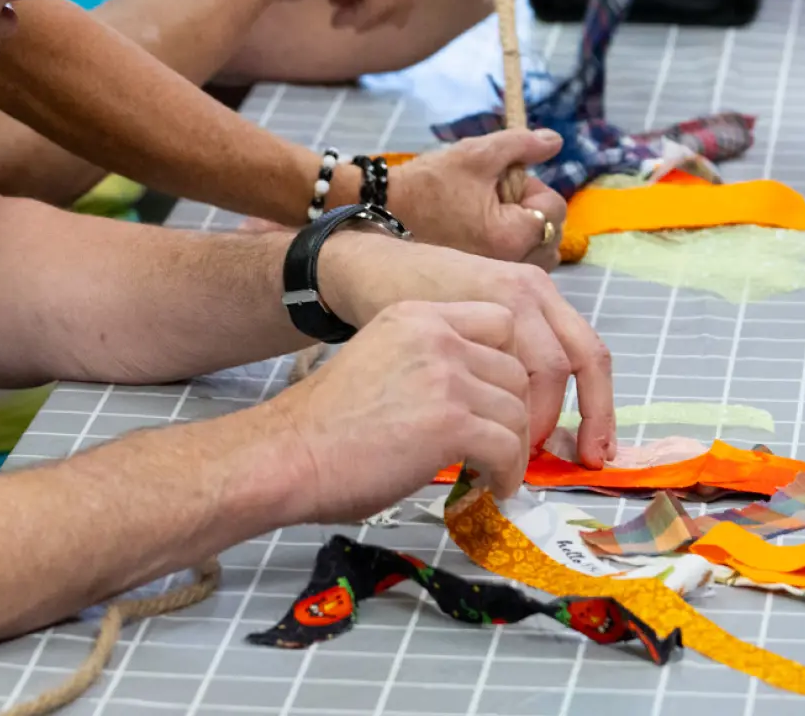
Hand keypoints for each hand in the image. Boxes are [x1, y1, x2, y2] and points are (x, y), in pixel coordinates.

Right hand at [272, 299, 536, 511]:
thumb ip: (425, 366)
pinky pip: (505, 448)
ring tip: (499, 474)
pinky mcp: (450, 423)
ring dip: (515, 448)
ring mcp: (446, 377)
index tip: (499, 399)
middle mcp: (437, 336)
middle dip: (516, 413)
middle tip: (505, 446)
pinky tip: (493, 488)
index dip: (508, 364)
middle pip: (514, 370)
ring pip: (515, 411)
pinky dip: (508, 473)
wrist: (288, 456)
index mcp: (417, 316)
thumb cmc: (323, 425)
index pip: (499, 321)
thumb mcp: (380, 362)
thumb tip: (468, 400)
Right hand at [387, 126, 573, 268]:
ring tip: (492, 216)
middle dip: (533, 211)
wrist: (384, 215)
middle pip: (553, 234)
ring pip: (541, 255)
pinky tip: (486, 234)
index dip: (533, 187)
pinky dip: (515, 250)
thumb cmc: (427, 185)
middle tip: (497, 198)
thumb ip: (521, 145)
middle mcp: (509, 265)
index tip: (503, 182)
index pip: (555, 208)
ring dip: (528, 233)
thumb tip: (556, 140)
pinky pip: (520, 267)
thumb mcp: (475, 155)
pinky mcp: (484, 283)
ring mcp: (496, 278)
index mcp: (511, 236)